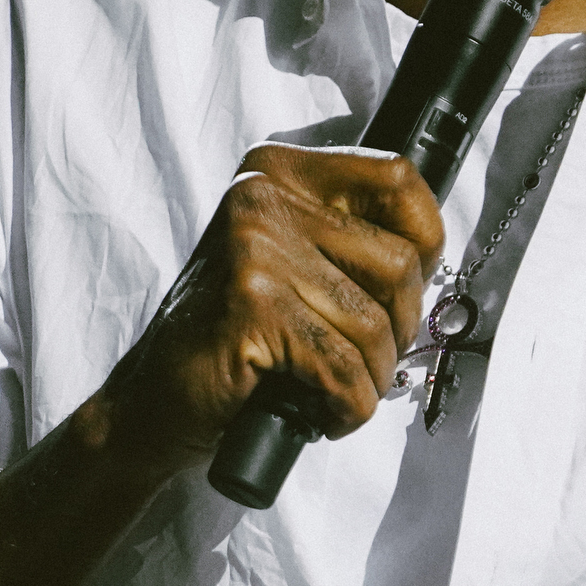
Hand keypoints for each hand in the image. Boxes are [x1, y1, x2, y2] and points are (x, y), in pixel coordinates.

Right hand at [92, 145, 445, 476]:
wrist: (153, 399)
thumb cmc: (234, 336)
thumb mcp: (288, 259)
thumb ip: (347, 238)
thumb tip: (432, 255)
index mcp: (279, 172)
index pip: (397, 177)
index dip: (424, 241)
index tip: (399, 290)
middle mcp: (262, 195)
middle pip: (400, 261)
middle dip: (398, 329)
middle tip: (362, 360)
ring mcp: (255, 247)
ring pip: (376, 325)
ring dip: (370, 378)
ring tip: (333, 392)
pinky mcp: (252, 306)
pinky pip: (344, 370)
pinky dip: (346, 408)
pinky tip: (319, 413)